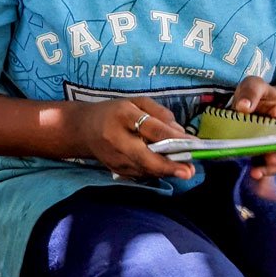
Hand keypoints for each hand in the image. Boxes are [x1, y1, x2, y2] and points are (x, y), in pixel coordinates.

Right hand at [79, 97, 196, 181]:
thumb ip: (160, 114)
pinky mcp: (116, 170)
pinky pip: (141, 173)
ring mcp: (114, 158)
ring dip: (166, 172)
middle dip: (169, 166)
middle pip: (145, 157)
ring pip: (145, 169)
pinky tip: (168, 170)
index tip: (193, 144)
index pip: (150, 128)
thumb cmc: (114, 112)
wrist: (82, 130)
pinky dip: (156, 172)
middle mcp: (117, 140)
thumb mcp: (136, 103)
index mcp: (122, 116)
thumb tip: (181, 134)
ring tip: (185, 170)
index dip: (172, 137)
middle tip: (189, 171)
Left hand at [228, 75, 275, 180]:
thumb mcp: (255, 85)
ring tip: (260, 169)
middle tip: (272, 156)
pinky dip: (262, 171)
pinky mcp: (265, 156)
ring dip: (272, 166)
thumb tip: (243, 107)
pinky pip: (268, 167)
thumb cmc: (258, 94)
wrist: (252, 104)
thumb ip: (251, 92)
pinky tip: (254, 173)